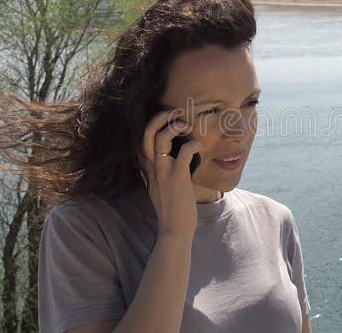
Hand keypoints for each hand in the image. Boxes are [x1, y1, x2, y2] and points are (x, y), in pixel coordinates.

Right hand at [139, 109, 201, 236]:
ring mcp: (164, 172)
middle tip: (175, 112)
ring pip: (160, 139)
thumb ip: (160, 172)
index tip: (166, 117)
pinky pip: (184, 153)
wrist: (174, 230)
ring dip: (174, 126)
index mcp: (148, 169)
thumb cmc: (172, 209)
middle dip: (159, 117)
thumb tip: (173, 158)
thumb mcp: (160, 187)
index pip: (141, 139)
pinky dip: (193, 145)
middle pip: (146, 133)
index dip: (151, 124)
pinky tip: (199, 146)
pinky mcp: (178, 178)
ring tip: (186, 124)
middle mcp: (152, 168)